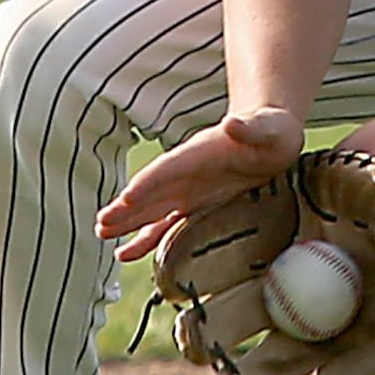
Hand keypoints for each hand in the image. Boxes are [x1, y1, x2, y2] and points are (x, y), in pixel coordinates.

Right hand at [95, 106, 302, 258]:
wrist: (271, 136)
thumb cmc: (272, 129)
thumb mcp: (269, 127)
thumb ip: (252, 128)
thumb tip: (233, 123)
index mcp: (201, 151)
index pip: (170, 167)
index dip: (151, 181)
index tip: (129, 195)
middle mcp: (188, 171)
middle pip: (152, 190)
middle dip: (128, 207)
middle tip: (103, 222)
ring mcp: (189, 189)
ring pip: (153, 208)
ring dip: (128, 221)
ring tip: (102, 233)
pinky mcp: (196, 204)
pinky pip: (166, 223)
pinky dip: (146, 238)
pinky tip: (126, 252)